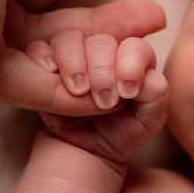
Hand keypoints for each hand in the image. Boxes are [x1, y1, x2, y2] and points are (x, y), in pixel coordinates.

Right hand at [34, 33, 168, 163]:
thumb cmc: (122, 132)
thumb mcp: (149, 121)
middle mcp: (102, 52)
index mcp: (131, 59)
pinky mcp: (46, 66)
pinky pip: (37, 49)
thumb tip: (148, 78)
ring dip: (74, 64)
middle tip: (104, 102)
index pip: (133, 45)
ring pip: (68, 40)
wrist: (89, 152)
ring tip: (79, 92)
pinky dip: (43, 58)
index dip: (131, 64)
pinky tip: (52, 76)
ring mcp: (73, 56)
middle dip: (103, 71)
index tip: (128, 93)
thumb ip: (156, 96)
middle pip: (100, 41)